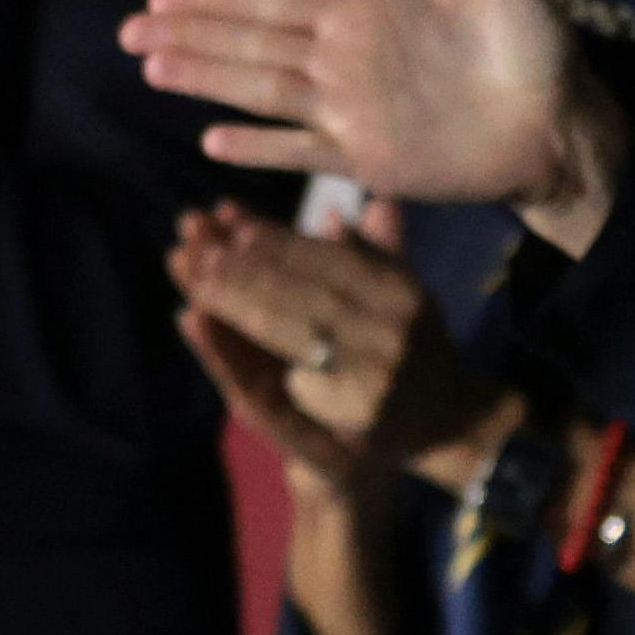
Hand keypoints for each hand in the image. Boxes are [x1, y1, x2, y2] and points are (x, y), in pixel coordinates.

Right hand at [126, 0, 618, 229]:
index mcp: (361, 17)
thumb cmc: (538, 47)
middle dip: (187, 35)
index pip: (270, 3)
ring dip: (205, 80)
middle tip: (127, 29)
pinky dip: (259, 148)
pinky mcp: (371, 160)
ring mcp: (351, 114)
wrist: (567, 125)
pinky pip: (302, 152)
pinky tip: (212, 142)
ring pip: (259, 93)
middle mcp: (342, 64)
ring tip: (150, 68)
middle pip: (247, 46)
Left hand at [172, 205, 526, 494]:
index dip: (276, 236)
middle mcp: (389, 335)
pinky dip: (231, 352)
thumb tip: (347, 205)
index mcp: (401, 295)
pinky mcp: (345, 422)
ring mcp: (369, 380)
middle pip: (303, 291)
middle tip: (194, 235)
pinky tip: (192, 319)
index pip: (327, 258)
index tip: (229, 213)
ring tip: (187, 268)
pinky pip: (281, 384)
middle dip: (245, 262)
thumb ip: (375, 252)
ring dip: (234, 297)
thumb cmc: (413, 349)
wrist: (448, 429)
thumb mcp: (400, 297)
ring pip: (289, 331)